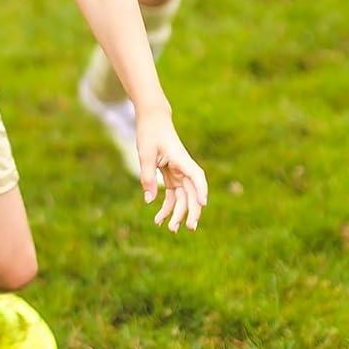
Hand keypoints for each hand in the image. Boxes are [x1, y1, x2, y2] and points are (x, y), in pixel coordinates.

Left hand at [135, 109, 207, 232]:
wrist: (153, 119)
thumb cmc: (150, 132)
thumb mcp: (145, 154)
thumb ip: (147, 176)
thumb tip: (149, 201)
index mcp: (181, 159)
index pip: (196, 176)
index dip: (201, 190)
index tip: (203, 203)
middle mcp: (184, 168)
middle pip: (193, 192)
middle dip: (192, 211)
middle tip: (188, 228)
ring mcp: (179, 173)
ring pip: (183, 197)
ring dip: (178, 213)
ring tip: (170, 229)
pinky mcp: (172, 176)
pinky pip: (173, 195)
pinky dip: (168, 207)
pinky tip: (159, 219)